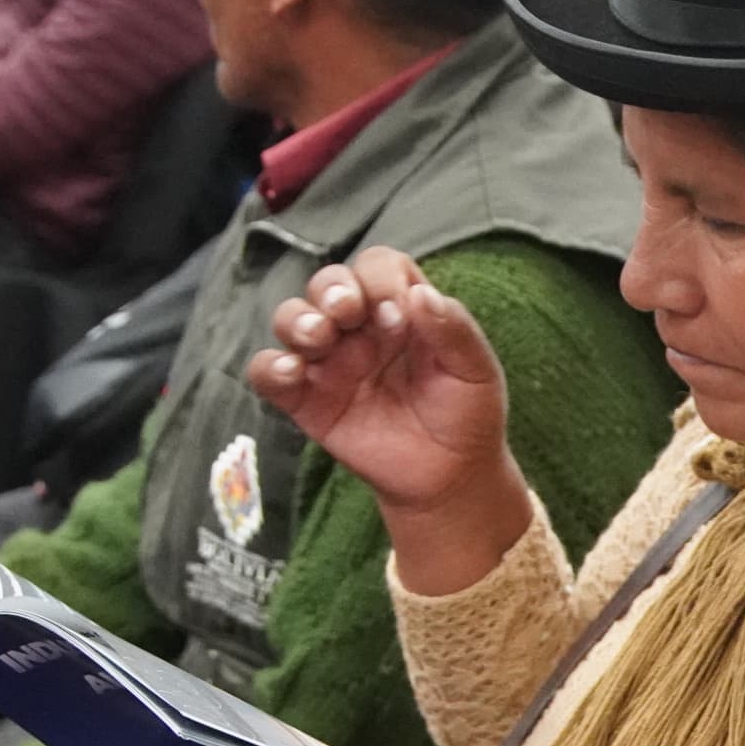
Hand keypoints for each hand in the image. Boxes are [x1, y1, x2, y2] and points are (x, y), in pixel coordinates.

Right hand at [250, 251, 538, 592]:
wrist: (449, 477)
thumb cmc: (465, 414)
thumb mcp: (475, 370)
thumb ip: (454, 330)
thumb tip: (421, 294)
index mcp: (401, 308)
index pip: (378, 268)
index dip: (382, 279)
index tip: (400, 311)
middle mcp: (359, 327)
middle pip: (329, 283)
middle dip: (333, 289)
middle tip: (348, 312)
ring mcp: (329, 361)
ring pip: (292, 319)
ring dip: (299, 320)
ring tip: (319, 337)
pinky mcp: (305, 399)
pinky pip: (268, 374)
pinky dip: (270, 367)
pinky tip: (290, 372)